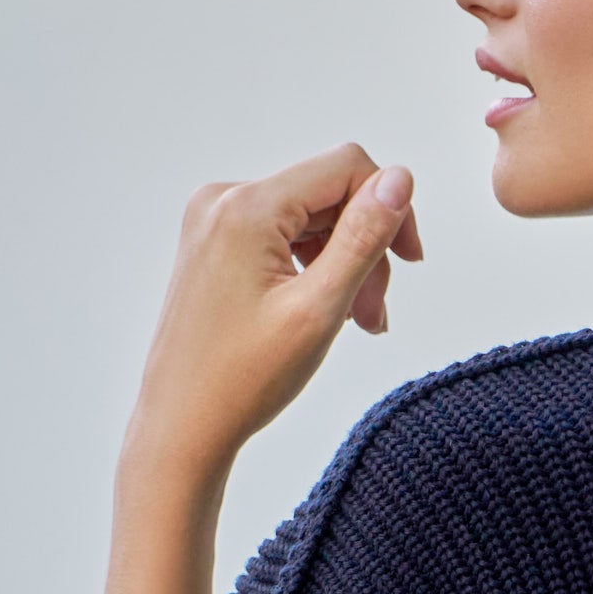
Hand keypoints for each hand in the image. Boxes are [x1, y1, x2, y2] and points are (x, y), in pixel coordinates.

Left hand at [124, 145, 422, 487]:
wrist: (181, 426)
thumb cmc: (243, 380)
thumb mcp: (319, 308)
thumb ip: (362, 237)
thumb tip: (399, 178)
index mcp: (247, 208)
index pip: (345, 167)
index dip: (390, 207)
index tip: (411, 262)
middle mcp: (223, 200)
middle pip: (327, 194)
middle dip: (365, 247)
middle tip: (376, 314)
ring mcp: (213, 221)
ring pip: (308, 218)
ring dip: (343, 263)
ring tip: (357, 322)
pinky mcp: (212, 244)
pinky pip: (281, 236)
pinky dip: (313, 268)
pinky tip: (325, 312)